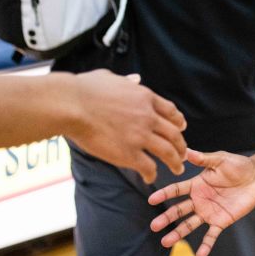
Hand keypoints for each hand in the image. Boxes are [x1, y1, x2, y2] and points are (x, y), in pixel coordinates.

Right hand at [68, 71, 186, 181]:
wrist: (71, 105)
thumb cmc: (84, 89)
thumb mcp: (111, 78)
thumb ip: (127, 81)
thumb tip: (136, 79)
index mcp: (145, 97)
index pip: (170, 111)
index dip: (178, 121)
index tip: (181, 128)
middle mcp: (148, 117)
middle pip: (174, 133)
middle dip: (181, 145)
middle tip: (183, 153)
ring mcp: (140, 136)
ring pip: (168, 152)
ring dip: (175, 161)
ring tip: (178, 168)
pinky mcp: (128, 153)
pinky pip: (148, 167)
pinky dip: (152, 173)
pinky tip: (150, 177)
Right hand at [148, 149, 254, 255]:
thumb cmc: (237, 165)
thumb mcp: (220, 159)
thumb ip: (204, 158)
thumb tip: (186, 151)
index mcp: (197, 184)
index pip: (176, 190)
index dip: (164, 194)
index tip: (151, 199)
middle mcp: (200, 200)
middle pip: (179, 210)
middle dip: (166, 218)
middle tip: (153, 226)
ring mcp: (209, 212)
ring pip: (190, 224)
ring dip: (178, 233)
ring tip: (165, 242)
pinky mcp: (222, 221)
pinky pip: (212, 235)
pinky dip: (206, 245)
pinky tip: (200, 255)